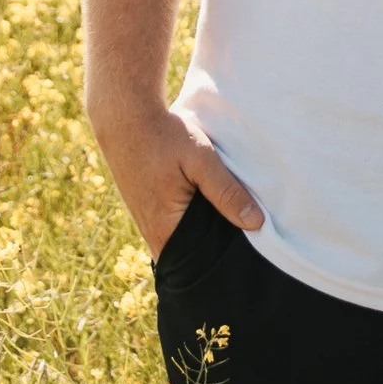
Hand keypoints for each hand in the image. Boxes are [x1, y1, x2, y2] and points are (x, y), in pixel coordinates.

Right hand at [96, 98, 263, 255]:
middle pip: (191, 257)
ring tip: (232, 229)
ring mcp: (146, 224)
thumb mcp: (201, 159)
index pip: (199, 265)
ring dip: (204, 238)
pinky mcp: (146, 211)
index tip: (247, 259)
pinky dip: (191, 225)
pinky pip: (174, 229)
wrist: (126, 118)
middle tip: (246, 245)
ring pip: (183, 243)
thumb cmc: (163, 137)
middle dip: (215, 253)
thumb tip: (256, 224)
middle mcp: (152, 234)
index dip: (222, 263)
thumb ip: (227, 191)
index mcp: (165, 229)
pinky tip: (210, 213)